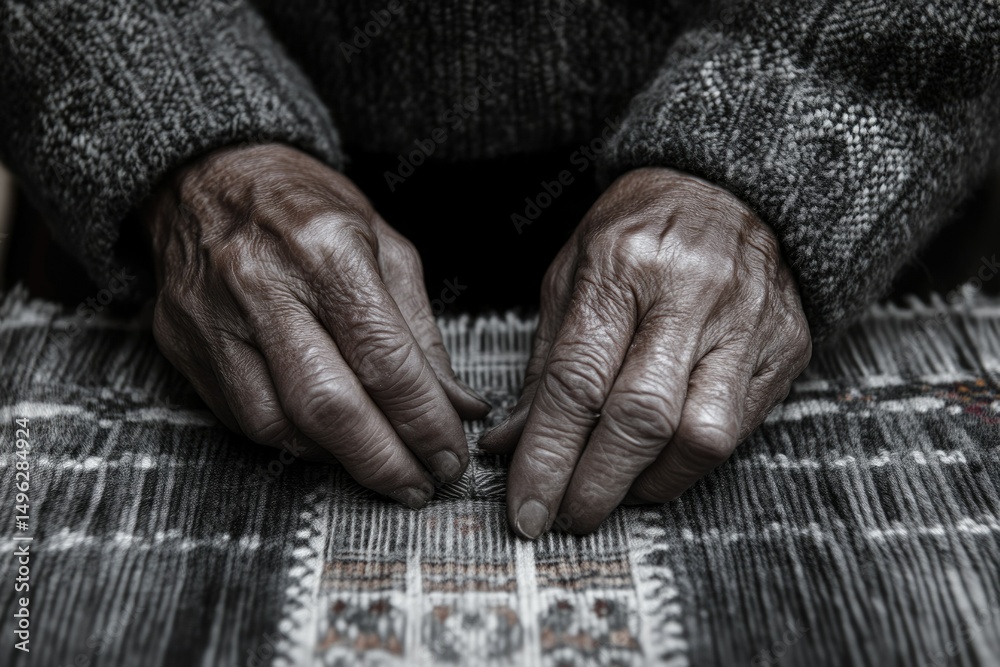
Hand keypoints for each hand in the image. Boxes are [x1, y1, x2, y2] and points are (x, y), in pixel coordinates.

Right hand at [144, 143, 489, 506]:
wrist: (206, 176)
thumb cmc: (308, 208)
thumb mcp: (384, 246)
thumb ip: (421, 333)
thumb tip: (460, 407)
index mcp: (327, 249)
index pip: (385, 359)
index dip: (424, 421)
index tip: (450, 457)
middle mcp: (263, 284)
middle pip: (329, 404)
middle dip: (383, 461)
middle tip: (419, 486)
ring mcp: (214, 318)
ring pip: (280, 424)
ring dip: (339, 460)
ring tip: (379, 465)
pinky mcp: (184, 344)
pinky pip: (243, 419)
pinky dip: (294, 443)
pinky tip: (328, 443)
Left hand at [480, 167, 811, 536]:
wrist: (734, 188)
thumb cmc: (638, 232)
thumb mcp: (573, 275)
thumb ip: (545, 364)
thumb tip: (510, 445)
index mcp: (623, 268)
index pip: (577, 381)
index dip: (547, 456)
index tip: (526, 509)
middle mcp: (690, 295)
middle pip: (641, 418)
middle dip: (596, 485)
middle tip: (567, 518)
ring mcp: (747, 323)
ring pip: (702, 436)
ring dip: (651, 484)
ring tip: (617, 492)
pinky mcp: (785, 348)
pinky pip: (739, 429)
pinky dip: (691, 463)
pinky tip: (660, 465)